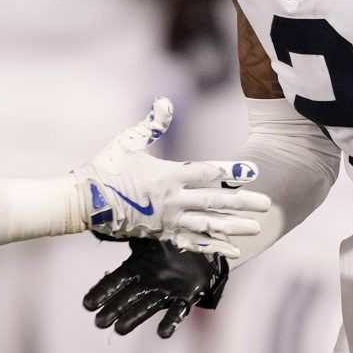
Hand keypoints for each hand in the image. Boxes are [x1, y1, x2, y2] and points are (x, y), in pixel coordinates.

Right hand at [73, 97, 270, 255]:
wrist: (84, 203)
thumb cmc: (105, 168)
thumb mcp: (128, 141)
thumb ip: (152, 125)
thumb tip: (165, 102)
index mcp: (168, 175)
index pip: (207, 172)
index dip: (232, 171)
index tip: (253, 170)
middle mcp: (172, 199)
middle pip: (215, 201)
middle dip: (243, 202)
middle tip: (267, 203)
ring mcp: (168, 220)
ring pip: (208, 225)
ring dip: (233, 227)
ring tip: (256, 228)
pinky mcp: (161, 235)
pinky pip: (192, 243)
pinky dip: (213, 247)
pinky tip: (232, 251)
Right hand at [83, 239, 228, 337]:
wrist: (199, 246)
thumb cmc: (169, 243)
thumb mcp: (145, 235)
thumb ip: (126, 232)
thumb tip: (101, 222)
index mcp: (137, 268)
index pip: (114, 281)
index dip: (102, 292)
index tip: (88, 304)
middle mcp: (148, 283)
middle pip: (127, 298)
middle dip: (114, 310)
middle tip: (100, 322)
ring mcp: (166, 291)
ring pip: (147, 306)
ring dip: (134, 318)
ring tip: (120, 329)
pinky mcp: (185, 297)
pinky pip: (177, 311)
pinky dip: (170, 322)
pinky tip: (163, 333)